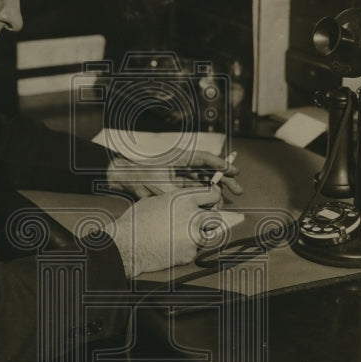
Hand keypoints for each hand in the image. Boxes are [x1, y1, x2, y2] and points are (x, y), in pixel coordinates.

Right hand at [105, 186, 222, 277]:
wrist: (127, 244)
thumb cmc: (136, 221)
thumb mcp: (155, 201)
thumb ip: (176, 201)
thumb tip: (184, 202)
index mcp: (184, 199)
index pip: (213, 195)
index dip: (213, 198)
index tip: (211, 202)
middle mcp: (193, 216)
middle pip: (216, 217)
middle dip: (208, 219)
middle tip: (196, 222)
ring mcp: (193, 237)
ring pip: (207, 235)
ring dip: (198, 235)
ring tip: (178, 235)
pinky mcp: (189, 254)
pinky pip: (194, 250)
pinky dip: (185, 250)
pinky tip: (171, 247)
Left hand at [106, 151, 241, 197]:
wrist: (122, 178)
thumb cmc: (139, 174)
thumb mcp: (160, 183)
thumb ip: (180, 192)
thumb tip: (196, 200)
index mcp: (180, 158)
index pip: (204, 159)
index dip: (220, 164)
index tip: (233, 170)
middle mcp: (183, 165)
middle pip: (209, 170)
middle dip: (225, 179)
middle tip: (238, 189)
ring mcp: (180, 175)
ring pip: (204, 181)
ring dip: (217, 190)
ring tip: (229, 199)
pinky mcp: (177, 185)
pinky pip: (196, 190)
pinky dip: (205, 196)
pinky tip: (214, 204)